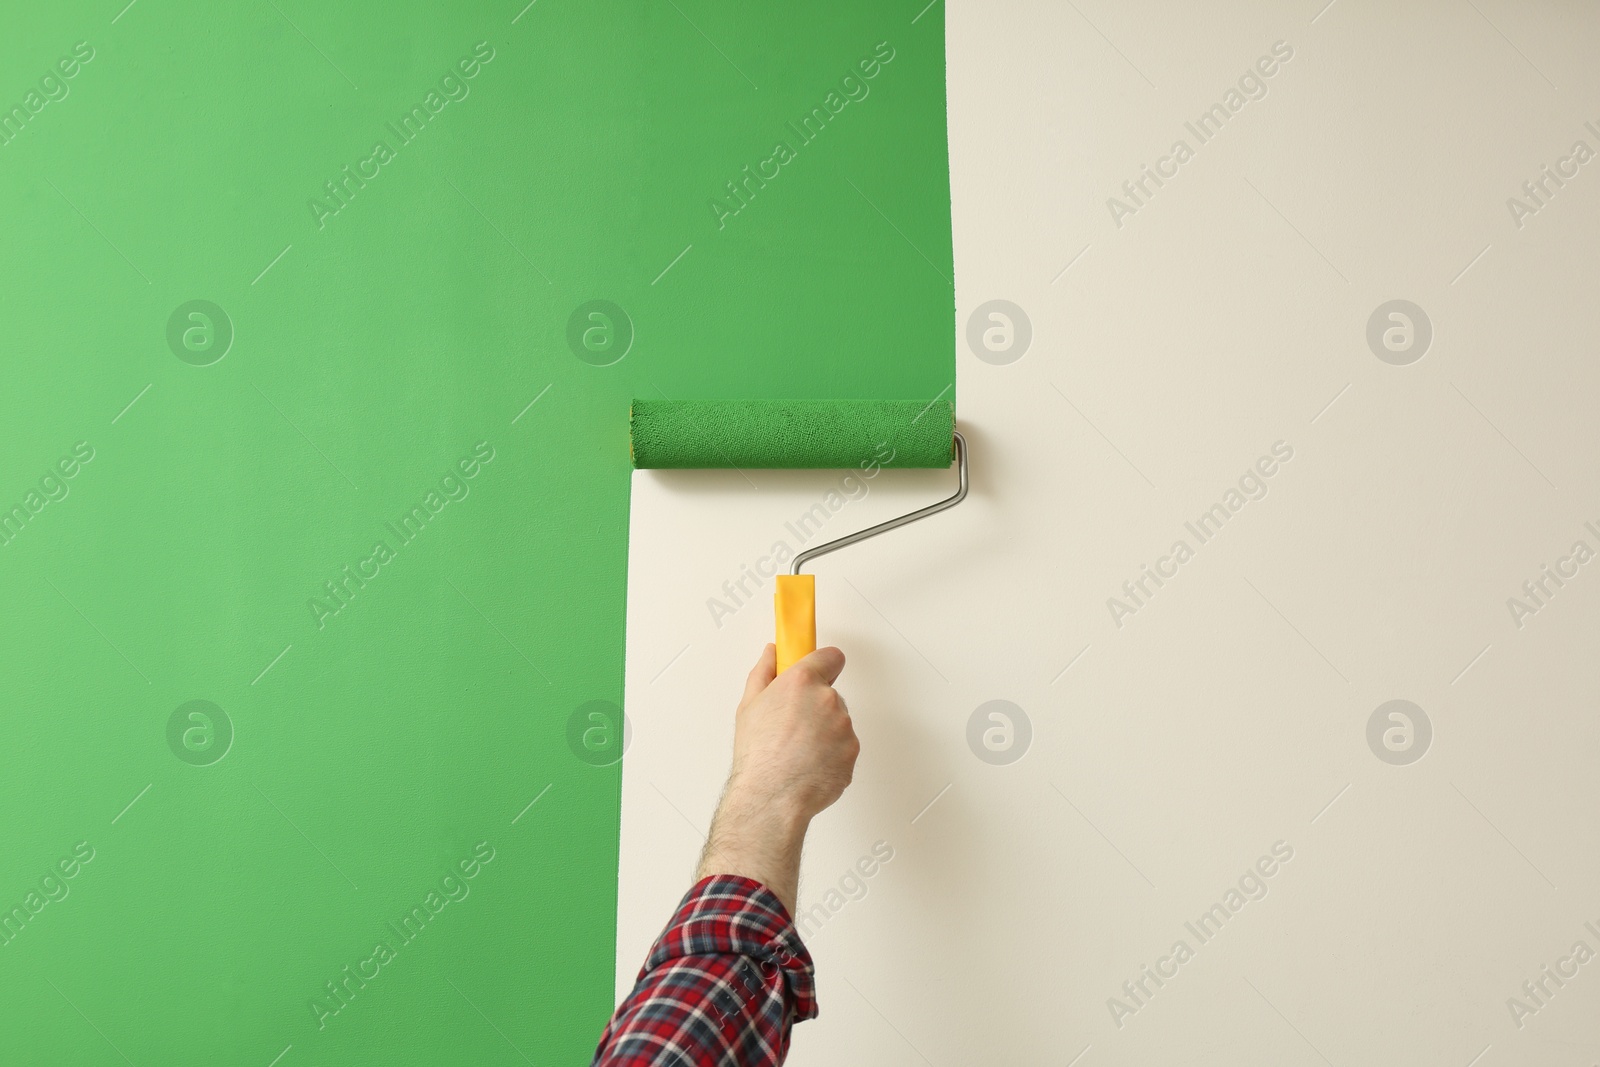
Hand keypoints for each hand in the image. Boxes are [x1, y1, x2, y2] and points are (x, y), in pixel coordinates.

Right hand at [695, 644, 858, 915]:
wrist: (772, 796)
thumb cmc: (758, 755)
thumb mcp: (749, 705)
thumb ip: (765, 671)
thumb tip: (773, 652)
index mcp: (802, 682)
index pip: (830, 656)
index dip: (823, 664)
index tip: (817, 670)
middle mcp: (828, 699)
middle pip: (831, 693)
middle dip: (816, 705)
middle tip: (792, 725)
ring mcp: (844, 727)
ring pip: (838, 722)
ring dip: (824, 731)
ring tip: (797, 749)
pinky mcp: (852, 752)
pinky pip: (844, 747)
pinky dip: (831, 754)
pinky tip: (809, 763)